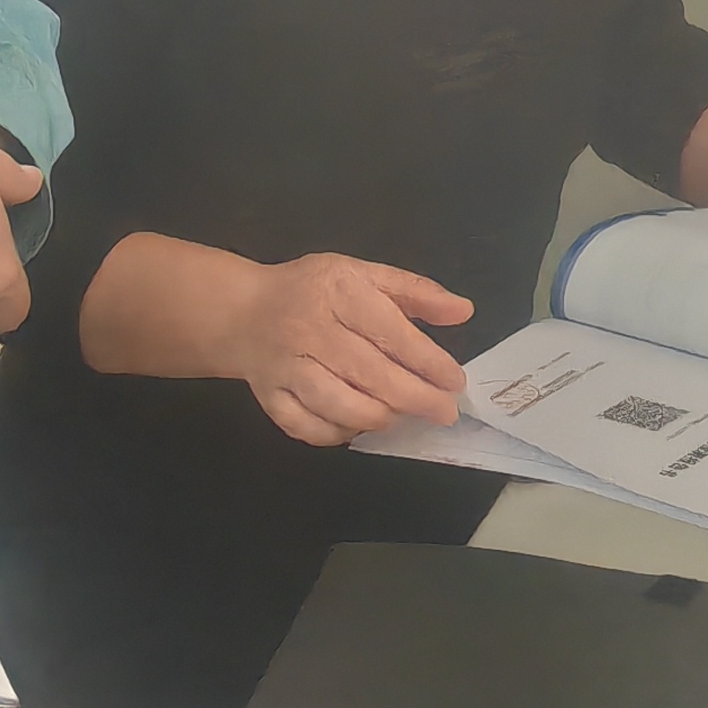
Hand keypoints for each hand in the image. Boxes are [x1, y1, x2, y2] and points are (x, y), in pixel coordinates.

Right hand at [234, 255, 473, 447]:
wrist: (244, 312)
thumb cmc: (313, 291)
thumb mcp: (363, 274)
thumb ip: (414, 292)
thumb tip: (463, 311)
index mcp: (337, 292)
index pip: (390, 331)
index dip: (427, 360)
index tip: (455, 381)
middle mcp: (309, 330)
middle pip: (369, 374)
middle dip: (414, 398)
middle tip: (444, 412)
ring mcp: (286, 368)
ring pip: (339, 405)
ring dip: (379, 417)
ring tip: (402, 416)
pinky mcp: (270, 398)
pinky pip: (308, 427)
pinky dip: (337, 433)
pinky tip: (358, 426)